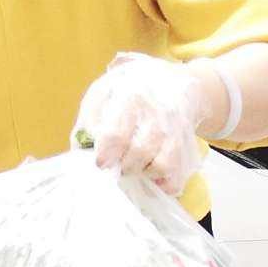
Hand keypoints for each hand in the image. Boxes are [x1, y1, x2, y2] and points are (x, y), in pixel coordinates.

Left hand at [76, 53, 211, 195]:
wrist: (173, 81)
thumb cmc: (129, 89)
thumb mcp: (103, 91)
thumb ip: (88, 120)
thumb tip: (81, 150)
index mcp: (131, 98)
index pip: (117, 133)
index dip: (105, 153)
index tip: (100, 162)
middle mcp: (158, 115)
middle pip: (139, 153)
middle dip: (121, 165)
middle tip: (115, 162)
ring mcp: (176, 132)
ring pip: (160, 166)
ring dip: (141, 173)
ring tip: (132, 164)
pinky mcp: (186, 148)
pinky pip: (176, 179)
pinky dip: (162, 184)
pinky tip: (151, 174)